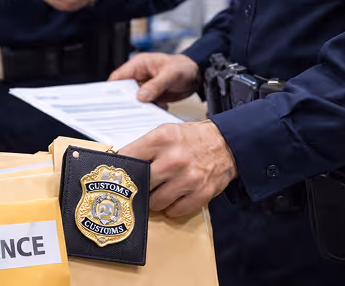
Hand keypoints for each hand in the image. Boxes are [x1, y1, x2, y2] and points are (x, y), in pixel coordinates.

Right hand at [108, 53, 199, 108]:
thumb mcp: (171, 75)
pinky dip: (149, 110)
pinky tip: (157, 110)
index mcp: (138, 65)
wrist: (198, 75)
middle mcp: (139, 76)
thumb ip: (155, 85)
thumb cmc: (185, 67)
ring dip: (139, 107)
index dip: (112, 90)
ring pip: (134, 100)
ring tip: (146, 111)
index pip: (118, 77)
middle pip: (123, 91)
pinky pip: (144, 105)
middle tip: (129, 111)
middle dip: (126, 101)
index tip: (112, 102)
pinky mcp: (151, 96)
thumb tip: (140, 96)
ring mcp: (144, 86)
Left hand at [119, 121, 236, 216]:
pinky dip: (171, 207)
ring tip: (160, 189)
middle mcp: (174, 160)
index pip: (127, 159)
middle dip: (138, 187)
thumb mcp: (163, 132)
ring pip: (155, 202)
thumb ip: (142, 148)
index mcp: (160, 140)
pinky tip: (174, 196)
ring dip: (154, 199)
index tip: (117, 175)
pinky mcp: (201, 194)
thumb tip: (119, 167)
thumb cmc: (191, 139)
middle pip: (140, 185)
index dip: (120, 169)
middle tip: (140, 185)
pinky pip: (174, 211)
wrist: (227, 143)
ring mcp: (188, 179)